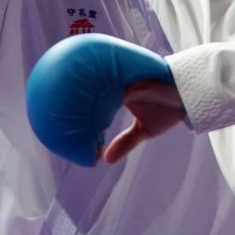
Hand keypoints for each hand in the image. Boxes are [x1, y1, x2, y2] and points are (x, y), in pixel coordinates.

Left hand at [25, 34, 177, 166]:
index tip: (55, 98)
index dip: (75, 93)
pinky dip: (103, 81)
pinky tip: (91, 88)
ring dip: (81, 76)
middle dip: (69, 77)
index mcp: (119, 91)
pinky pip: (116, 78)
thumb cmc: (168, 108)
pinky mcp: (135, 76)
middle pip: (90, 78)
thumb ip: (125, 142)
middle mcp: (119, 80)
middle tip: (44, 81)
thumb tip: (104, 159)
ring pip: (98, 74)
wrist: (190, 96)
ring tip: (58, 77)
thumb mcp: (145, 130)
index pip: (94, 91)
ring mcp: (126, 75)